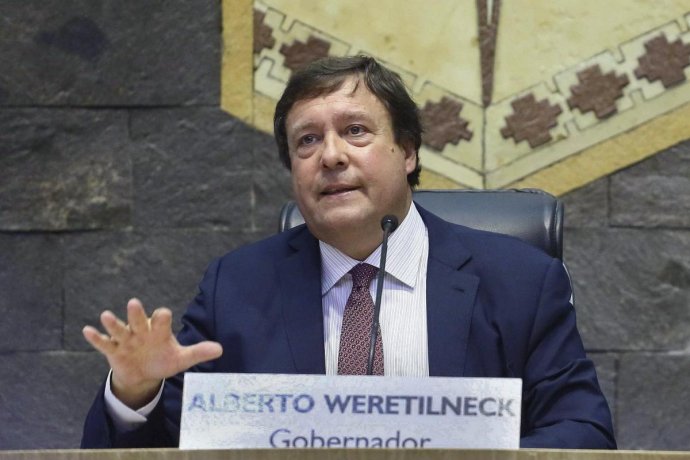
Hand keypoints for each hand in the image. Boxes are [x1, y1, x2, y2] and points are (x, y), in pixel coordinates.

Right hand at [82, 298, 222, 408]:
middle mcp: (141, 331)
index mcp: (159, 331)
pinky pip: (103, 343)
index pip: (161, 320)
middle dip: (136, 313)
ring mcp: (126, 340)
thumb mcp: (181, 359)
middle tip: (134, 303)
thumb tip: (220, 349)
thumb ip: (198, 352)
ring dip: (113, 323)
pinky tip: (87, 331)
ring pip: (119, 329)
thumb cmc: (163, 360)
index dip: (162, 318)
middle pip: (139, 319)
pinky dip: (96, 338)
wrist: (144, 374)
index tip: (163, 315)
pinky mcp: (113, 350)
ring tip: (105, 315)